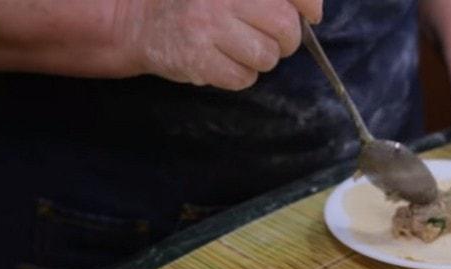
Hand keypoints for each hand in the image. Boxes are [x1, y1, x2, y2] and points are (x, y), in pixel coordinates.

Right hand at [122, 0, 321, 89]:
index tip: (311, 16)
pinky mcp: (198, 58)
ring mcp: (209, 26)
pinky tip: (221, 61)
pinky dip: (238, 76)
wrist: (137, 21)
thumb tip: (313, 11)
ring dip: (259, 59)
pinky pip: (243, 78)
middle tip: (267, 38)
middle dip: (284, 40)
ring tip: (236, 47)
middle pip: (286, 28)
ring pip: (267, 57)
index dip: (309, 4)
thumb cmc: (194, 4)